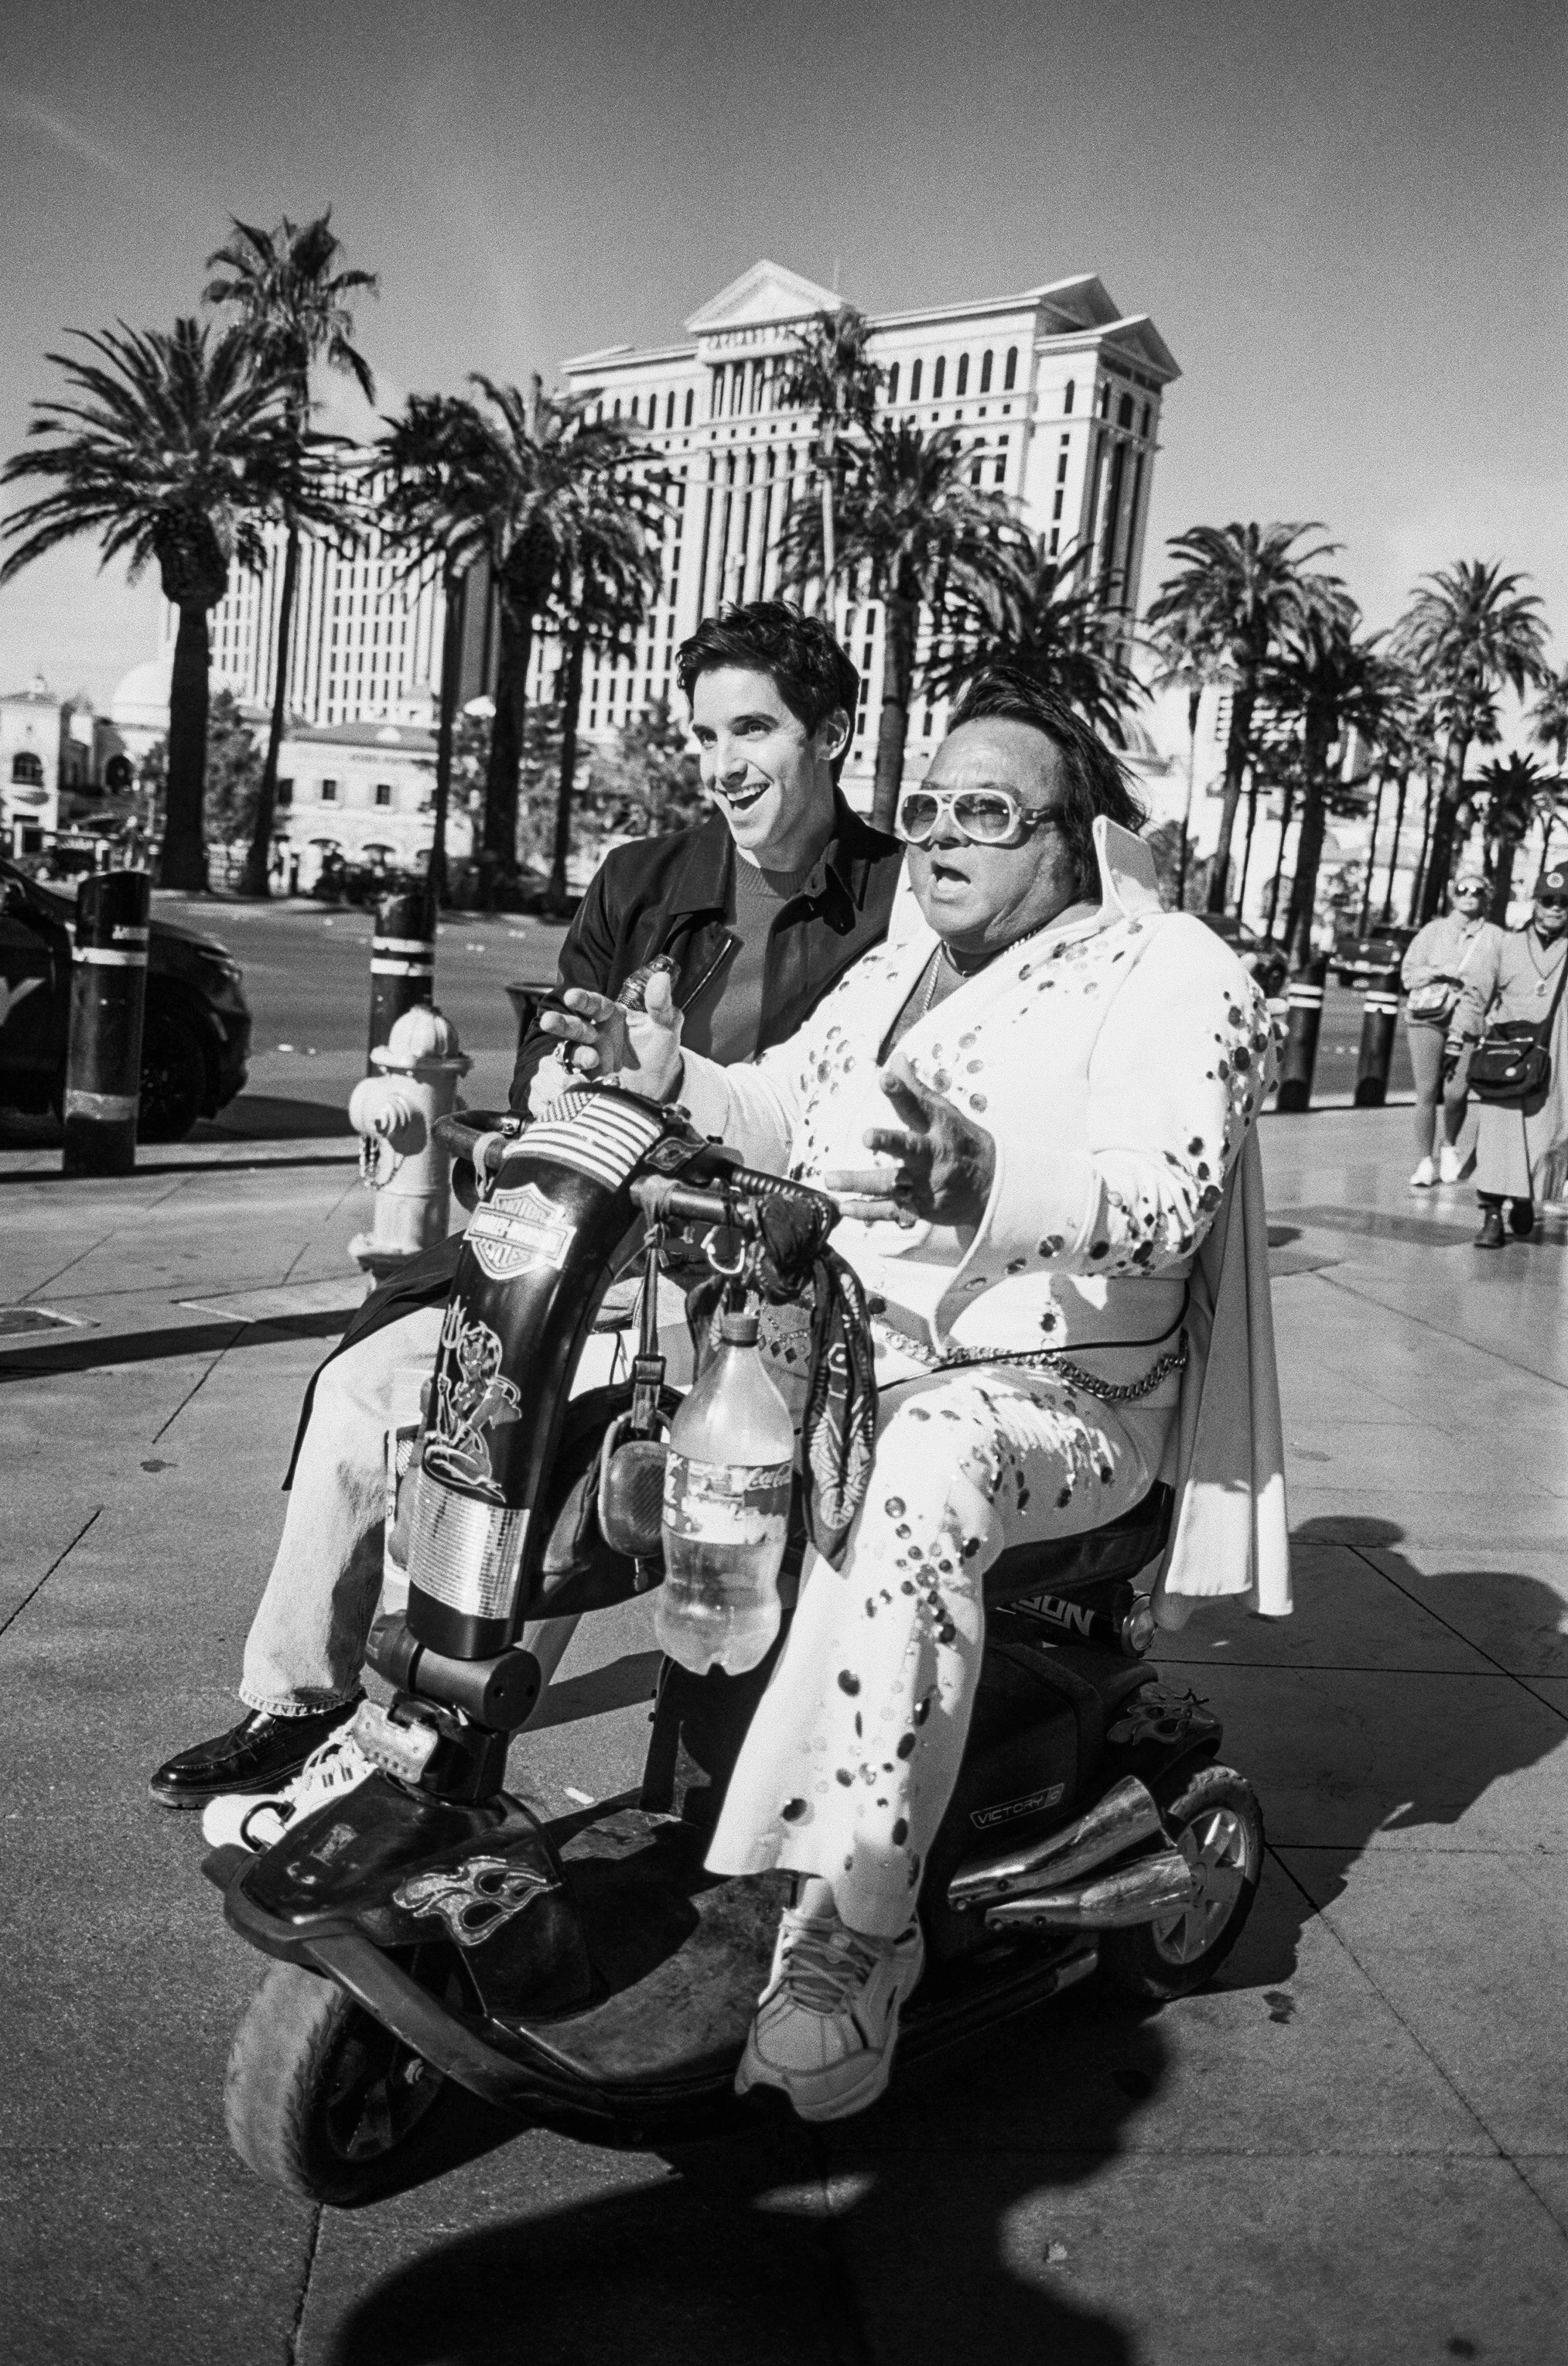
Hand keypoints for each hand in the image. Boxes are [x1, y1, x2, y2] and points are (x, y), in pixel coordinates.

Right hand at [536, 972, 683, 1098]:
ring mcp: (591, 1059)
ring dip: (576, 1054)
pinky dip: (572, 1081)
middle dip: (562, 1023)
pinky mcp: (590, 1081)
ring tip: (590, 1060)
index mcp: (612, 1016)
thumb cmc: (660, 1051)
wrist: (660, 1087)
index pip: (595, 1005)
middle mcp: (597, 1035)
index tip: (572, 996)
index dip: (583, 1000)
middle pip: (575, 1027)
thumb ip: (660, 1004)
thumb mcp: (666, 1026)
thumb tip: (661, 977)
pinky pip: (575, 1079)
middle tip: (549, 1021)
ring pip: (573, 1052)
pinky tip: (575, 1082)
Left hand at [825, 1058, 995, 1228]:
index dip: (902, 1091)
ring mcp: (927, 1184)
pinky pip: (891, 1210)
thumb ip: (916, 1090)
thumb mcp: (945, 1113)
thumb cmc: (961, 1141)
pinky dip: (867, 1211)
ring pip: (891, 1183)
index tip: (885, 1078)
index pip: (920, 1105)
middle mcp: (934, 1156)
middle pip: (910, 1148)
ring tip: (829, 1179)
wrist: (992, 1186)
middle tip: (866, 1136)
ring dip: (860, 1183)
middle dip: (889, 1142)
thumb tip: (896, 1059)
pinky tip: (844, 1208)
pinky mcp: (922, 1207)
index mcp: (940, 1127)